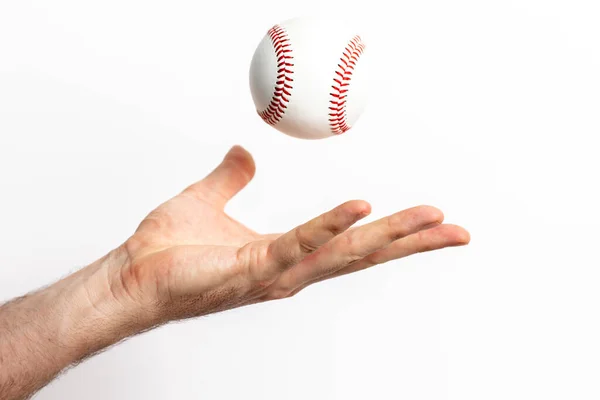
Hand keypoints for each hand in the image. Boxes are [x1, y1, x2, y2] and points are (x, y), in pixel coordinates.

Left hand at [113, 146, 469, 323]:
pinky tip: (361, 208)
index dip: (389, 233)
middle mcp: (292, 269)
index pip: (350, 242)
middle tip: (456, 230)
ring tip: (432, 219)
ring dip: (392, 235)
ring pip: (346, 252)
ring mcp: (278, 272)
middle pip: (364, 253)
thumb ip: (231, 177)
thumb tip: (244, 153)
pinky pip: (301, 244)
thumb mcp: (209, 199)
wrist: (133, 278)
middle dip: (412, 242)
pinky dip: (331, 226)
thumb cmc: (169, 249)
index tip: (424, 221)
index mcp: (287, 254)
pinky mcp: (255, 269)